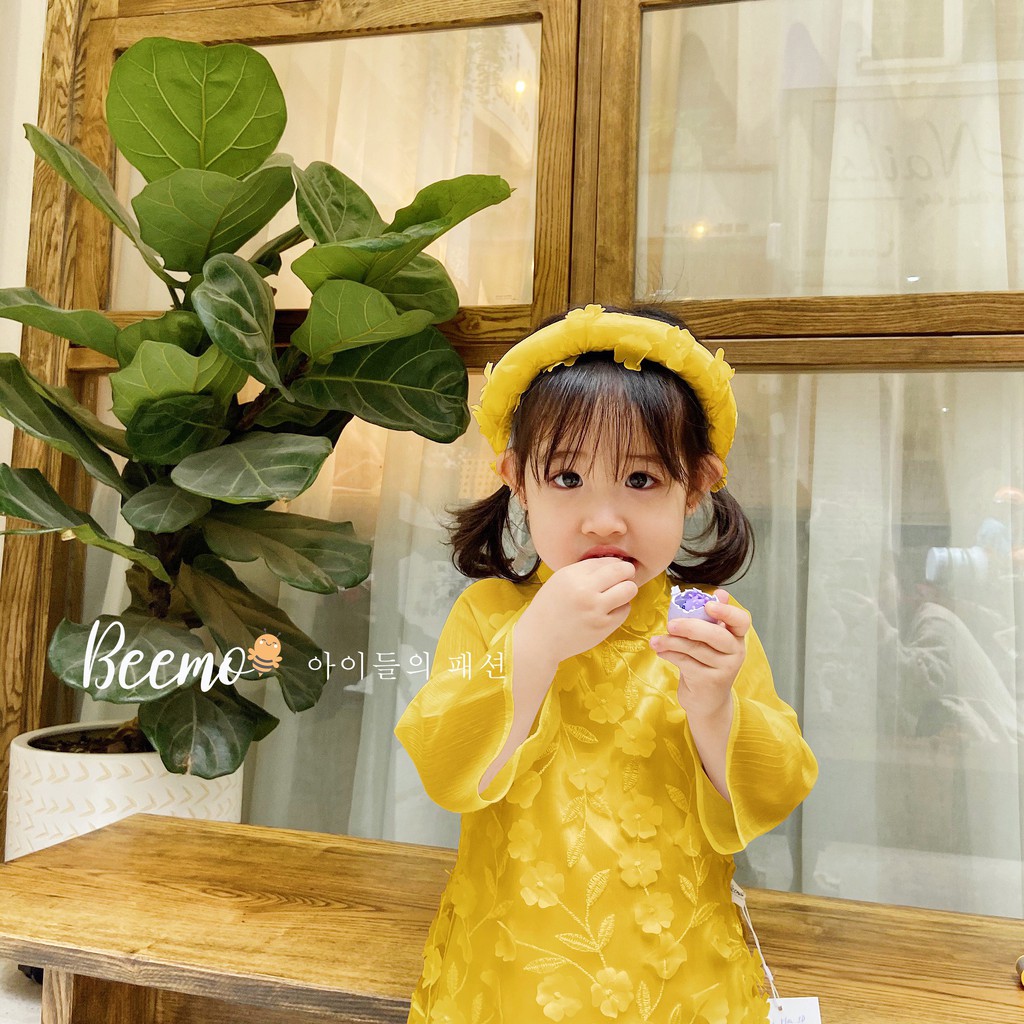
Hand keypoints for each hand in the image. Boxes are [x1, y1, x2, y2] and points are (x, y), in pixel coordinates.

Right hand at [520, 557, 638, 663]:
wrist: (540, 639)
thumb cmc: (549, 607)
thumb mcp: (560, 580)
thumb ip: (585, 570)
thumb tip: (615, 563)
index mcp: (572, 575)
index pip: (606, 561)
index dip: (615, 563)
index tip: (614, 569)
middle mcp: (585, 590)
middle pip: (623, 571)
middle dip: (627, 573)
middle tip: (624, 578)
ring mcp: (596, 609)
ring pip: (629, 590)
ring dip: (627, 590)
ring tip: (617, 594)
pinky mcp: (603, 627)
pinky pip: (625, 610)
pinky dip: (620, 608)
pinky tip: (608, 610)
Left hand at [650, 589, 748, 719]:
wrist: (706, 700)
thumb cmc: (705, 663)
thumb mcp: (710, 641)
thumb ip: (711, 618)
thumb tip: (720, 591)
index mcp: (737, 637)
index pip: (741, 621)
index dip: (727, 611)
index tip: (709, 605)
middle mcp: (736, 652)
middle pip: (716, 635)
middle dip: (691, 627)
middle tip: (670, 624)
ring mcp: (725, 669)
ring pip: (696, 649)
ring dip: (671, 642)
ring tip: (655, 641)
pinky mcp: (709, 682)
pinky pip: (686, 662)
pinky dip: (670, 654)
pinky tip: (660, 651)